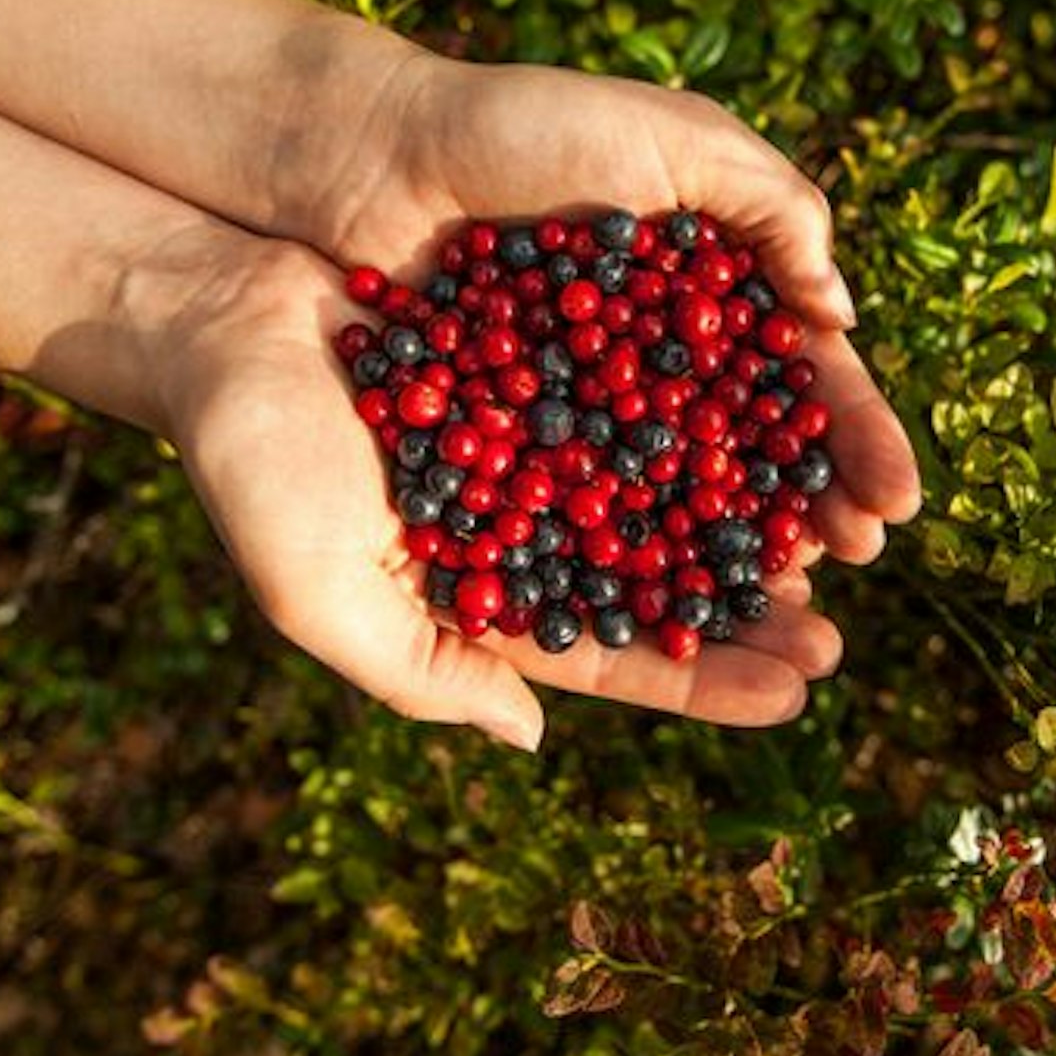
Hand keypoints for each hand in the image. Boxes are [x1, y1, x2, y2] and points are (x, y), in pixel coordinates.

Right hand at [120, 229, 849, 749]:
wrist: (217, 317)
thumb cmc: (252, 467)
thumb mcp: (321, 594)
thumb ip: (423, 673)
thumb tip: (533, 738)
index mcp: (489, 594)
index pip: (613, 654)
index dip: (702, 680)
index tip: (796, 692)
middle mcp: (532, 519)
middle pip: (663, 575)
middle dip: (750, 609)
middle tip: (838, 629)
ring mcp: (546, 435)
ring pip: (674, 483)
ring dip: (753, 509)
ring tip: (838, 534)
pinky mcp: (551, 347)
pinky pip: (650, 378)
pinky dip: (713, 399)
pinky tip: (782, 412)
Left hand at [264, 54, 923, 575]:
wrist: (374, 150)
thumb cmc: (525, 126)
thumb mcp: (674, 134)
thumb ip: (773, 204)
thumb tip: (841, 318)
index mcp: (710, 291)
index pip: (802, 379)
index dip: (853, 439)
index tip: (896, 500)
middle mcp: (657, 364)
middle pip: (750, 455)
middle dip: (810, 514)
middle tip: (854, 563)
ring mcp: (583, 412)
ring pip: (676, 501)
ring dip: (736, 558)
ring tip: (792, 605)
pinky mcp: (510, 448)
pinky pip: (581, 517)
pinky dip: (627, 563)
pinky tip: (675, 607)